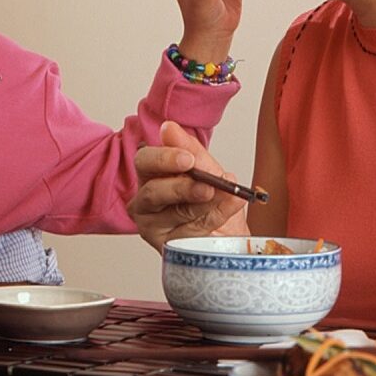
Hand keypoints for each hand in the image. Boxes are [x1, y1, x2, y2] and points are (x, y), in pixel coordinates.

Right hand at [128, 121, 248, 250]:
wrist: (230, 235)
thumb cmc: (213, 200)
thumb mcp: (208, 169)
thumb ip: (190, 149)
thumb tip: (169, 128)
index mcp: (151, 175)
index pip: (145, 162)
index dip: (164, 159)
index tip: (188, 159)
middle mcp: (146, 201)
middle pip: (153, 192)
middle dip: (183, 188)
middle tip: (207, 185)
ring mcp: (154, 227)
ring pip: (175, 214)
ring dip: (206, 203)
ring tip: (227, 194)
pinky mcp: (167, 247)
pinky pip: (192, 232)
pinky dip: (215, 217)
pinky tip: (230, 206)